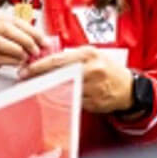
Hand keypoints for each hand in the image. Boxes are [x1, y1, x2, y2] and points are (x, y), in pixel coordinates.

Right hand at [0, 12, 47, 91]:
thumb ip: (13, 37)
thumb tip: (38, 40)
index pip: (11, 19)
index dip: (30, 29)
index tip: (42, 39)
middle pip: (5, 27)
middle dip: (25, 38)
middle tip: (37, 49)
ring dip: (17, 49)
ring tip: (27, 56)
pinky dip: (9, 60)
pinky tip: (17, 62)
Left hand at [20, 46, 134, 113]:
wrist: (129, 88)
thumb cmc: (108, 69)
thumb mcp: (92, 55)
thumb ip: (71, 56)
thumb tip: (45, 59)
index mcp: (89, 55)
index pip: (57, 60)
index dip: (39, 66)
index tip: (26, 70)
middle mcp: (92, 70)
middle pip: (58, 75)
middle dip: (40, 78)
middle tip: (28, 80)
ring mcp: (94, 87)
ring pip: (64, 90)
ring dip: (51, 90)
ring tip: (43, 88)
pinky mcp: (94, 102)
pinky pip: (73, 101)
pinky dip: (66, 99)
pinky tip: (62, 97)